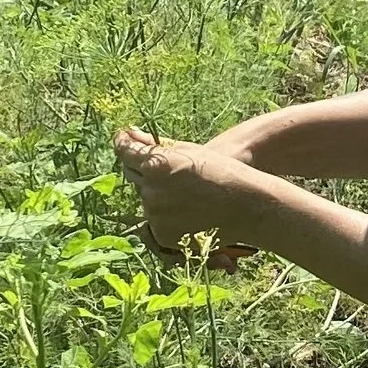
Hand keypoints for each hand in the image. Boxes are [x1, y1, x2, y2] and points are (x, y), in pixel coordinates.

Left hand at [114, 127, 256, 259]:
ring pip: (146, 199)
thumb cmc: (219, 170)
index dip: (123, 144)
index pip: (125, 151)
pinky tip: (188, 209)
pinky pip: (155, 221)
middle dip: (144, 170)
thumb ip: (153, 144)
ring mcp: (155, 214)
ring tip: (186, 193)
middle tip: (167, 169)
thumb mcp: (187, 150)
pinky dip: (166, 215)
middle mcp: (150, 190)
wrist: (245, 205)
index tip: (123, 139)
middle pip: (133, 176)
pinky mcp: (162, 233)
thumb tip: (129, 134)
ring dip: (157, 194)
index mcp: (155, 164)